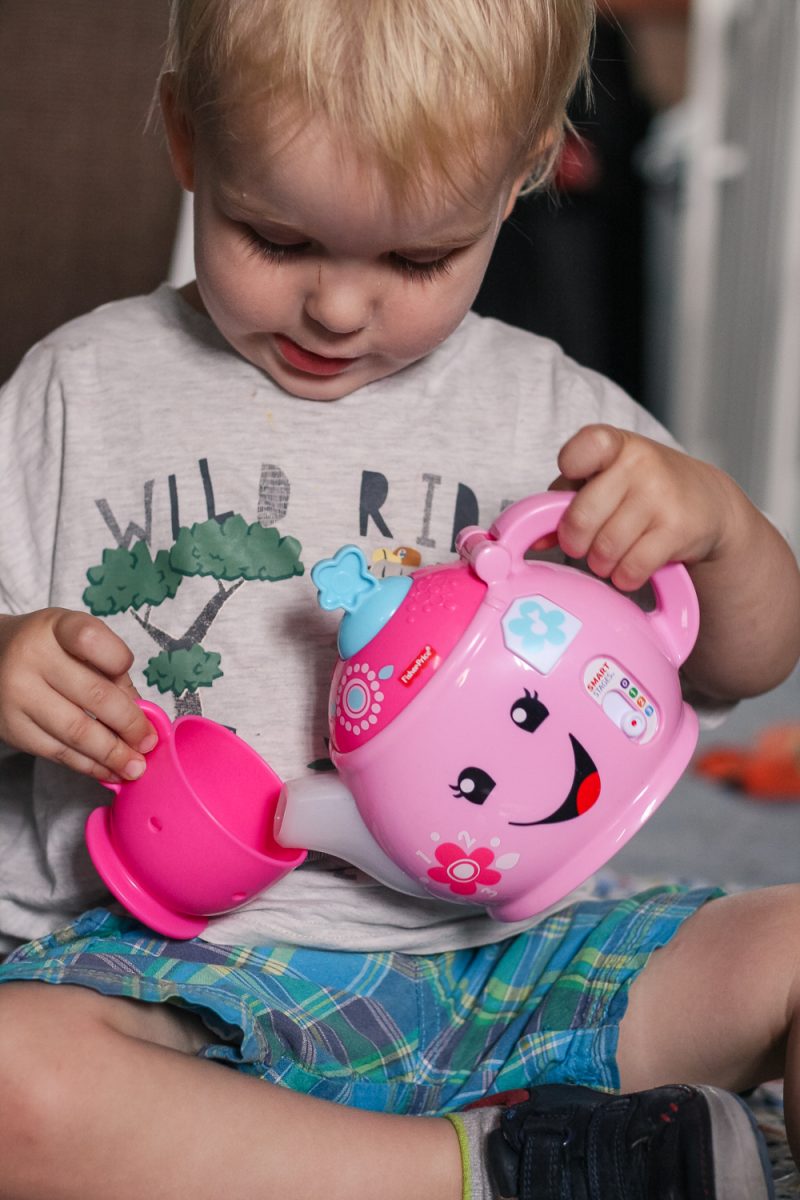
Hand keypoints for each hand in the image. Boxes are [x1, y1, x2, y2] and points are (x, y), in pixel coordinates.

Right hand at [0, 608, 157, 781]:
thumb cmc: (49, 648)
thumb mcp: (77, 642)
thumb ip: (111, 671)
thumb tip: (141, 717)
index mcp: (55, 628)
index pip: (92, 640)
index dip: (120, 661)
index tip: (133, 679)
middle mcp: (32, 658)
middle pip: (94, 695)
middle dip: (130, 725)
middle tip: (148, 742)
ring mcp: (18, 695)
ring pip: (77, 732)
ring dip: (113, 754)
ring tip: (136, 767)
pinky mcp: (12, 728)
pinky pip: (58, 752)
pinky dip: (89, 766)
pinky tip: (109, 770)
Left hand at [551, 424, 740, 590]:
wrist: (707, 502)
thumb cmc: (640, 487)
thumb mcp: (605, 478)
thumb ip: (565, 500)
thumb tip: (535, 540)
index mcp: (615, 445)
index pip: (585, 446)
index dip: (570, 465)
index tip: (574, 478)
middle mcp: (640, 464)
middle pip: (580, 519)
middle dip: (576, 542)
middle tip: (585, 544)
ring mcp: (662, 496)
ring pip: (605, 550)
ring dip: (601, 563)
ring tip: (611, 554)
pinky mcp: (678, 530)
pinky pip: (631, 569)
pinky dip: (624, 577)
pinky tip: (630, 567)